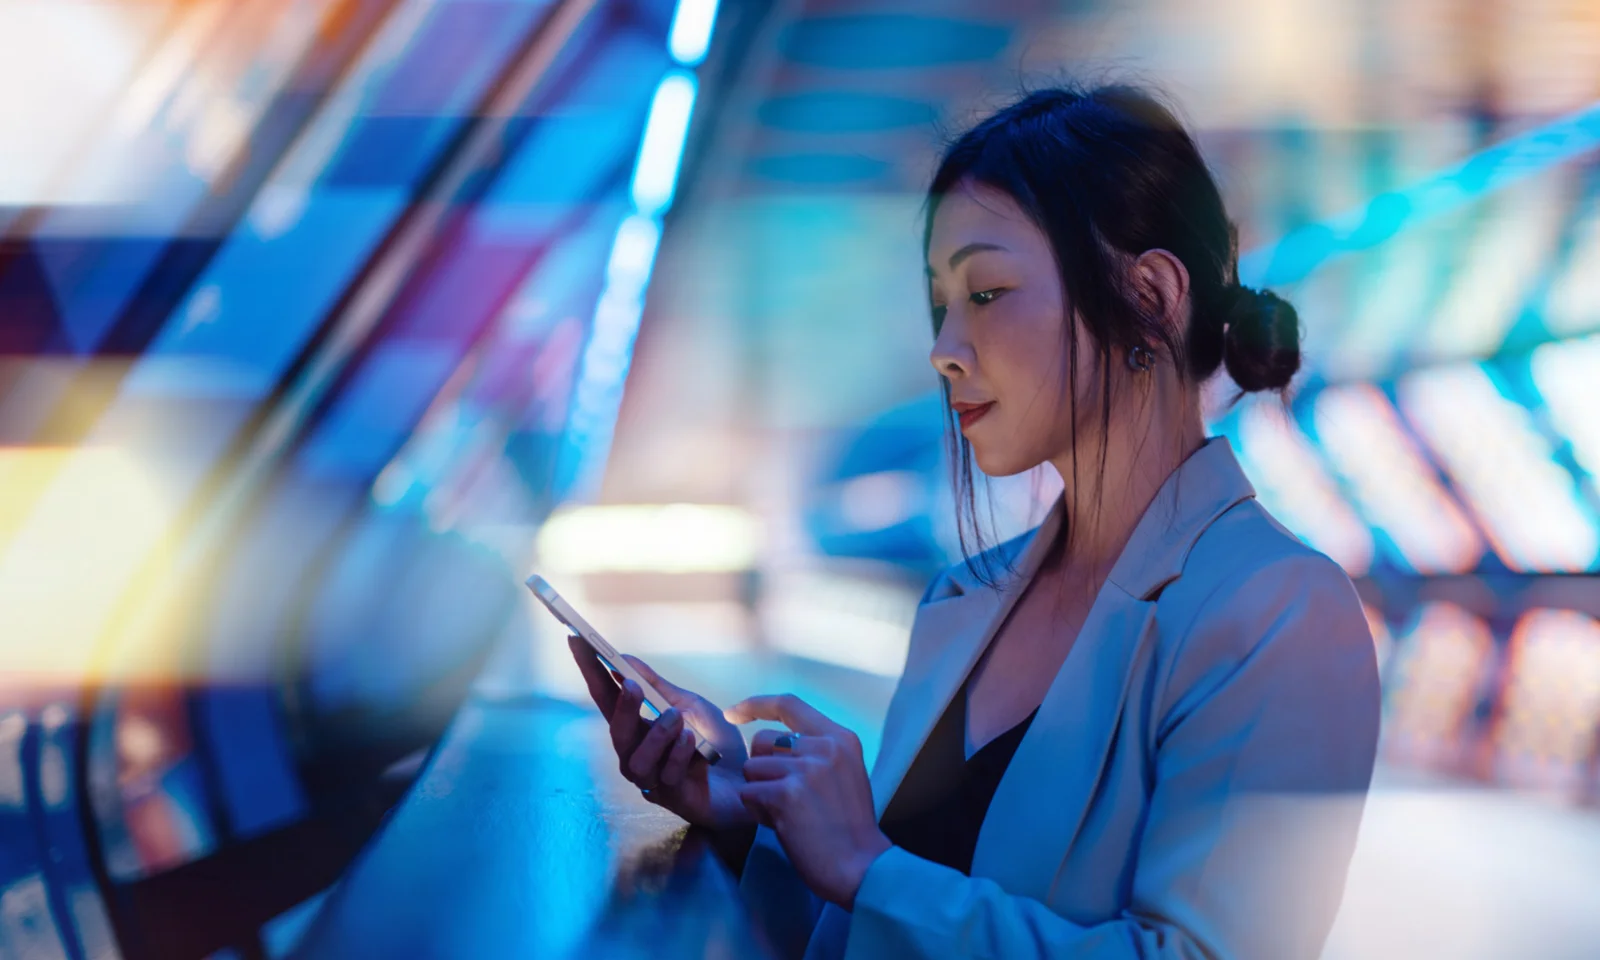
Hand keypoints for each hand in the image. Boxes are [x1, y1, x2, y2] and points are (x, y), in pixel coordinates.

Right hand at [567, 637, 752, 829]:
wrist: (750, 779)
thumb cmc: (717, 744)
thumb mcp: (689, 705)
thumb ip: (658, 687)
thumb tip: (625, 658)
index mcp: (638, 730)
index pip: (607, 700)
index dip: (591, 672)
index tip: (577, 641)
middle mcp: (638, 756)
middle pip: (616, 733)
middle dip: (621, 708)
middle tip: (631, 685)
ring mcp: (653, 781)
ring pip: (636, 760)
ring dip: (656, 734)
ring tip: (676, 718)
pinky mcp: (675, 800)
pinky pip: (667, 776)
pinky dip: (680, 755)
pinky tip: (693, 742)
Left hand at [724, 694, 891, 908]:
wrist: (861, 866)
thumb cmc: (850, 826)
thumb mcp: (845, 773)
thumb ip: (817, 753)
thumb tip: (776, 744)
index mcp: (840, 738)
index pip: (789, 704)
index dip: (756, 705)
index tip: (733, 713)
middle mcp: (824, 746)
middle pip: (761, 739)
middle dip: (761, 768)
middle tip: (783, 796)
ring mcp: (806, 769)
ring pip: (752, 768)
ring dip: (759, 793)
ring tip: (786, 814)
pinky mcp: (786, 794)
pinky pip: (748, 794)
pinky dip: (758, 812)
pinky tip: (782, 826)